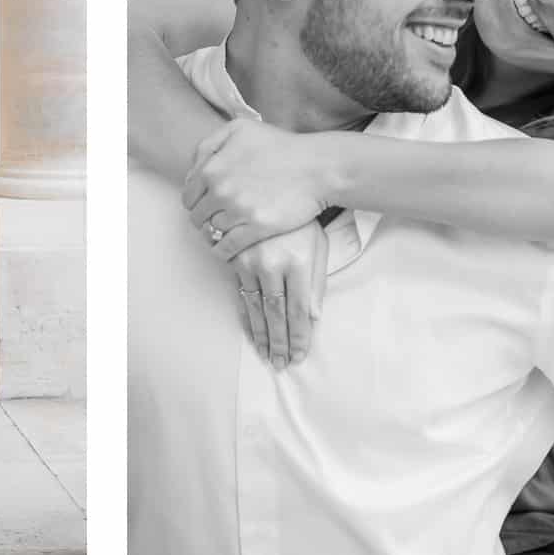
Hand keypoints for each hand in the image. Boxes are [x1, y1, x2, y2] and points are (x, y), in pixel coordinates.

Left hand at [184, 119, 332, 258]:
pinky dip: (224, 251)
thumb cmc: (281, 146)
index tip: (206, 206)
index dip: (196, 202)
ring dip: (215, 235)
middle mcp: (221, 190)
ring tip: (226, 233)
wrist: (317, 167)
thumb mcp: (240, 129)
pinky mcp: (256, 228)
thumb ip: (209, 145)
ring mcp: (238, 210)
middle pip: (197, 216)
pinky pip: (227, 247)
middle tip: (217, 220)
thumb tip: (193, 170)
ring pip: (211, 232)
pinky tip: (229, 249)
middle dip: (205, 219)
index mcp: (212, 167)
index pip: (188, 196)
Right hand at [230, 224, 328, 367]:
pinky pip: (241, 293)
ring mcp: (250, 261)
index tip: (299, 355)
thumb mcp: (318, 248)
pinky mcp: (235, 258)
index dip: (299, 335)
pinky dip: (247, 316)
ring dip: (261, 334)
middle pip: (275, 312)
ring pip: (255, 306)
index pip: (298, 308)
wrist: (277, 191)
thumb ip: (315, 283)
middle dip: (279, 341)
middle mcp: (271, 264)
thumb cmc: (302, 223)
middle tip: (280, 363)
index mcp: (297, 261)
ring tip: (266, 355)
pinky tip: (251, 331)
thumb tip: (312, 318)